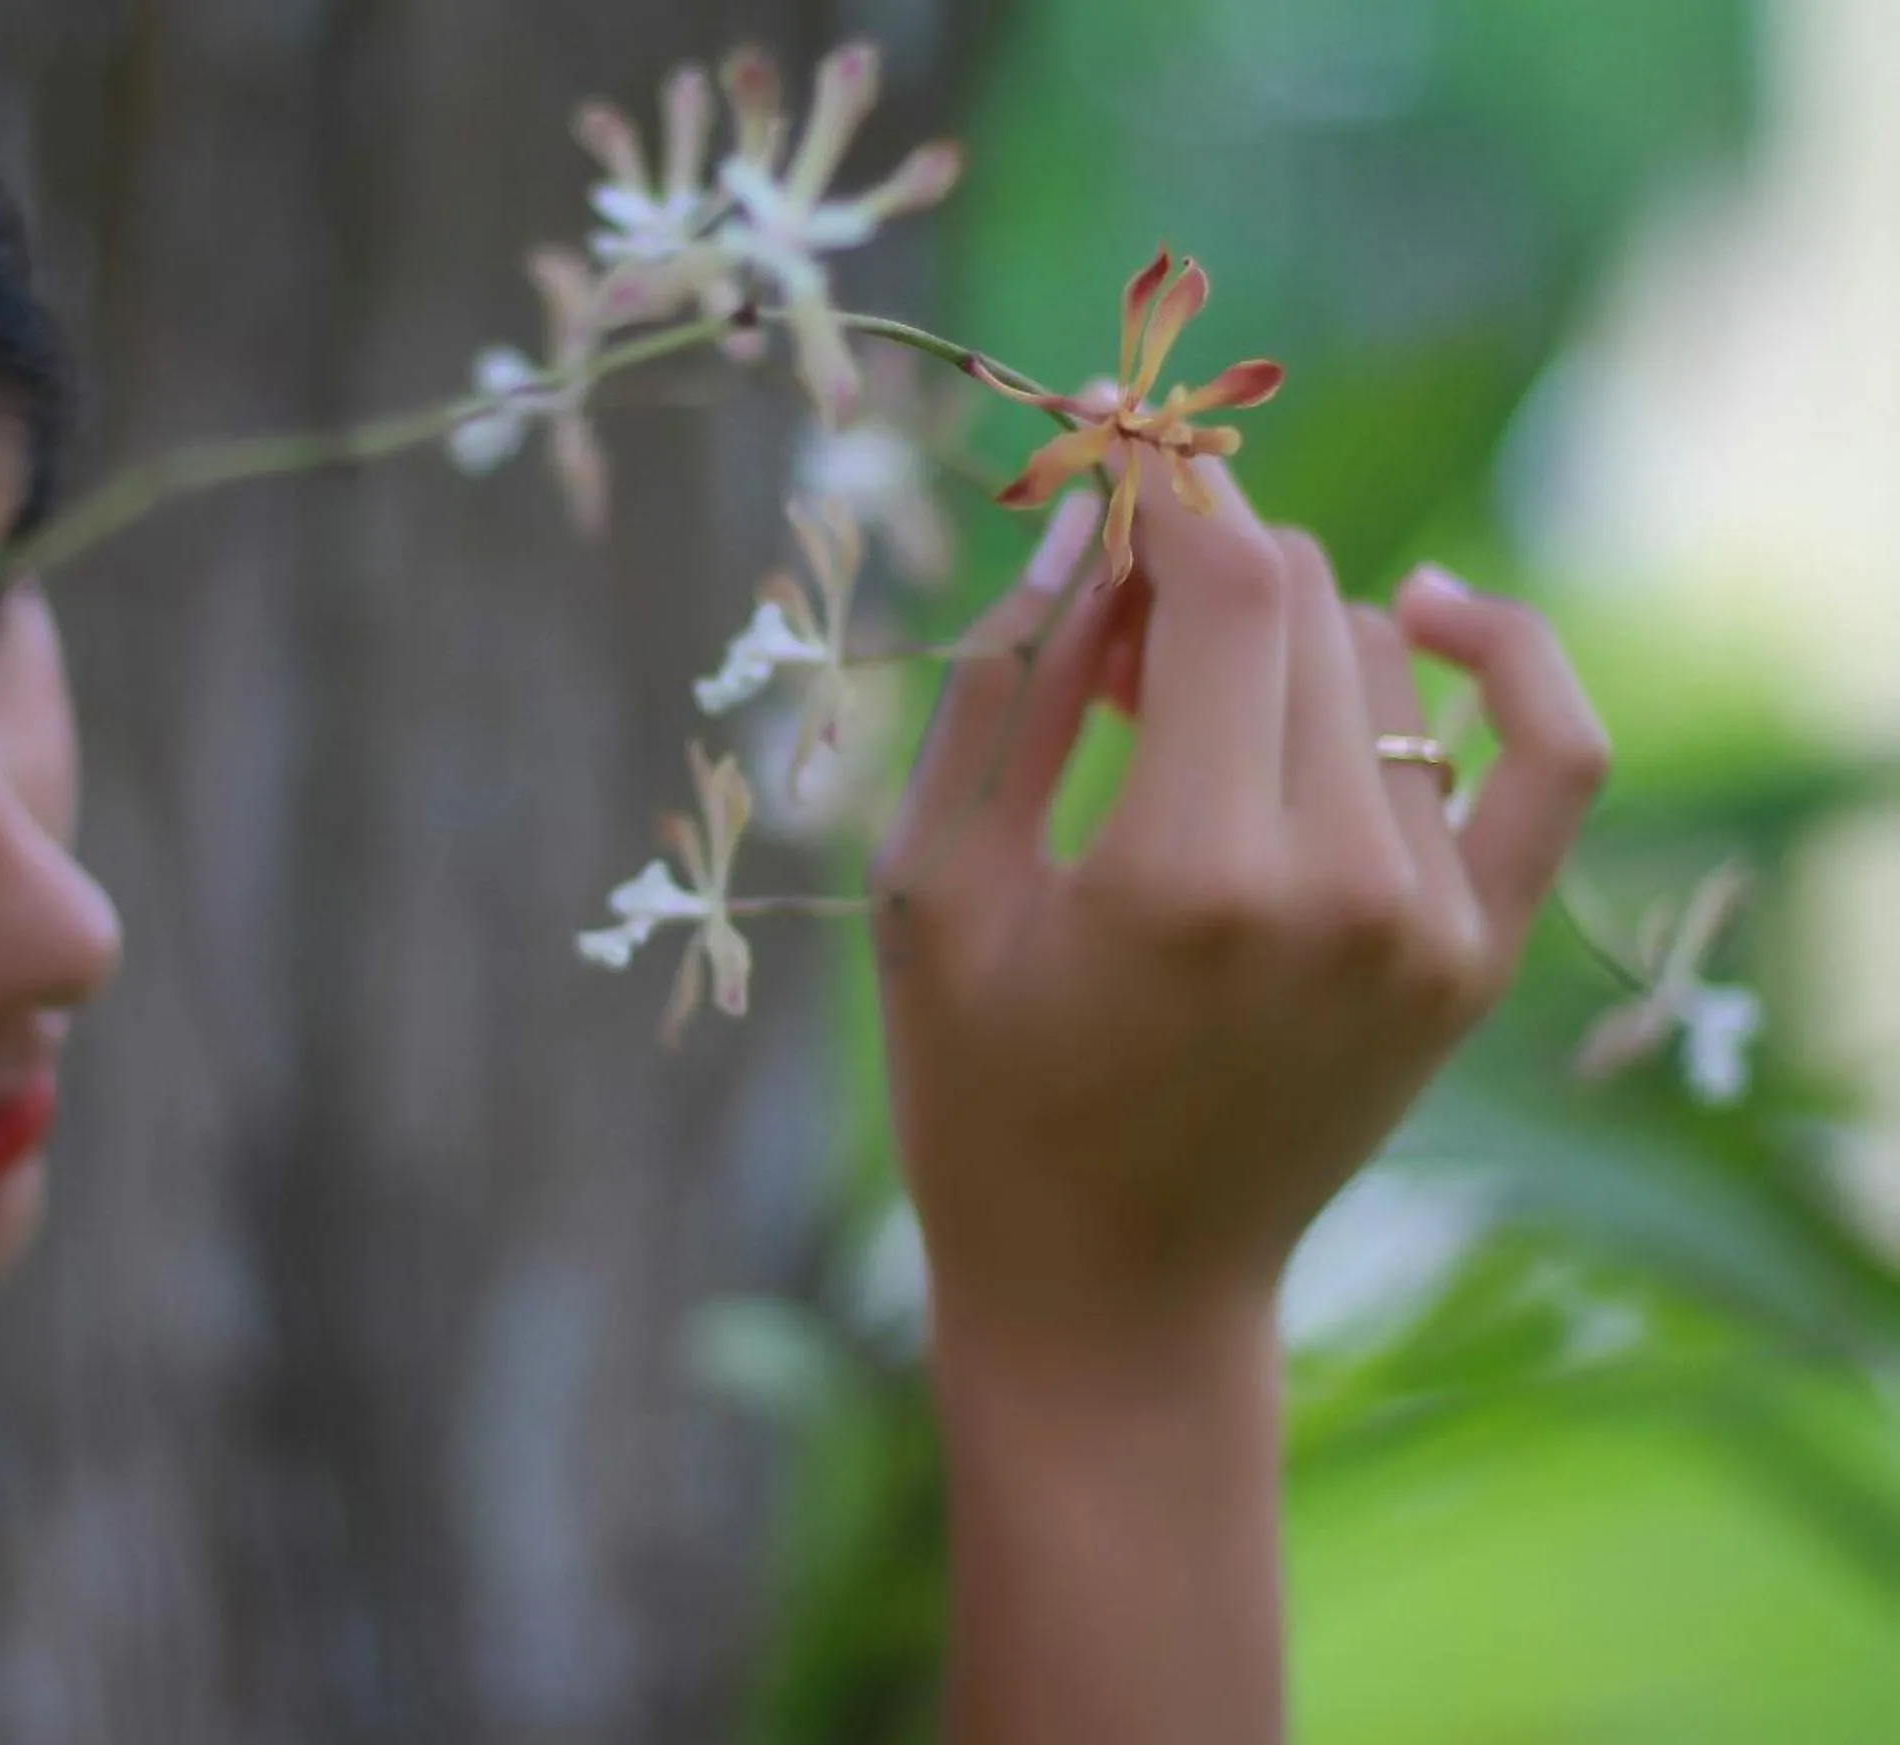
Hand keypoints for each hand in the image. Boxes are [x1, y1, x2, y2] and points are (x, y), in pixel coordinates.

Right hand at [870, 456, 1608, 1343]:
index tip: (1110, 490)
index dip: (1167, 505)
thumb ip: (1000, 692)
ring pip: (1381, 658)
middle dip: (1198, 576)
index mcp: (1190, 874)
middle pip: (1304, 606)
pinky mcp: (1479, 955)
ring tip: (1178, 705)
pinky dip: (1504, 654)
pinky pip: (1545, 750)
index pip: (1229, 586)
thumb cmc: (983, 1100)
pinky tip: (1428, 609)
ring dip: (1279, 636)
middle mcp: (1342, 889)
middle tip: (1104, 645)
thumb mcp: (934, 891)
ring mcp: (1432, 927)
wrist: (1116, 1289)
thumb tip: (1075, 531)